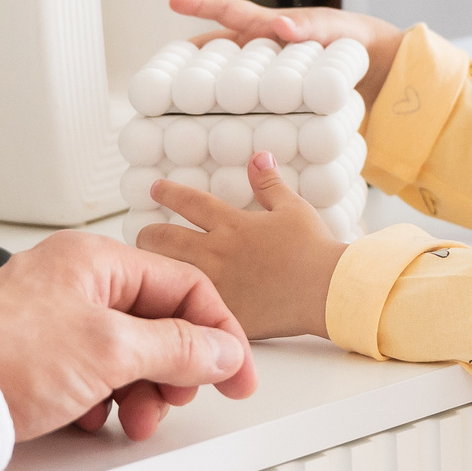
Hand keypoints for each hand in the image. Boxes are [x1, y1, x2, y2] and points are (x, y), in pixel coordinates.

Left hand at [0, 232, 256, 440]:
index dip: (219, 332)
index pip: (183, 286)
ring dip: (142, 391)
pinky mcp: (38, 356)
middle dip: (175, 369)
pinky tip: (95, 419)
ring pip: (128, 354)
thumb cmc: (3, 354)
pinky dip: (106, 399)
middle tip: (174, 400)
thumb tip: (221, 350)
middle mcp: (77, 282)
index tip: (237, 375)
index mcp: (97, 261)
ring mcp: (56, 319)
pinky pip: (94, 374)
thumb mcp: (109, 350)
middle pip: (158, 322)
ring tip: (133, 420)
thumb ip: (177, 347)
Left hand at [138, 152, 347, 340]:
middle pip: (162, 238)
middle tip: (143, 235)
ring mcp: (217, 284)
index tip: (155, 188)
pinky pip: (188, 308)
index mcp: (231, 225)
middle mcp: (216, 252)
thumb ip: (269, 184)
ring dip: (154, 266)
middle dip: (147, 234)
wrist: (328, 290)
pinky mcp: (224, 313)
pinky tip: (167, 306)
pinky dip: (175, 303)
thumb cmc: (315, 249)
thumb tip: (259, 157)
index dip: (168, 192)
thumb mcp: (293, 208)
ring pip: (167, 272)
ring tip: (148, 268)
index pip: (188, 202)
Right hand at [168, 0, 404, 110]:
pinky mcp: (279, 101)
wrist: (379, 69)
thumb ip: (311, 28)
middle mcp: (263, 52)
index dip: (202, 6)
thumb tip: (281, 25)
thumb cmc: (356, 41)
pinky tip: (222, 139)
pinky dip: (235, 120)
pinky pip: (251, 109)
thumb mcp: (337, 32)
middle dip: (187, 64)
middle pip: (217, 55)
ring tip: (177, 116)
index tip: (174, 0)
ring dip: (207, 97)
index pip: (231, 13)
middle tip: (158, 81)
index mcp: (271, 29)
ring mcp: (269, 77)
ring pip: (229, 84)